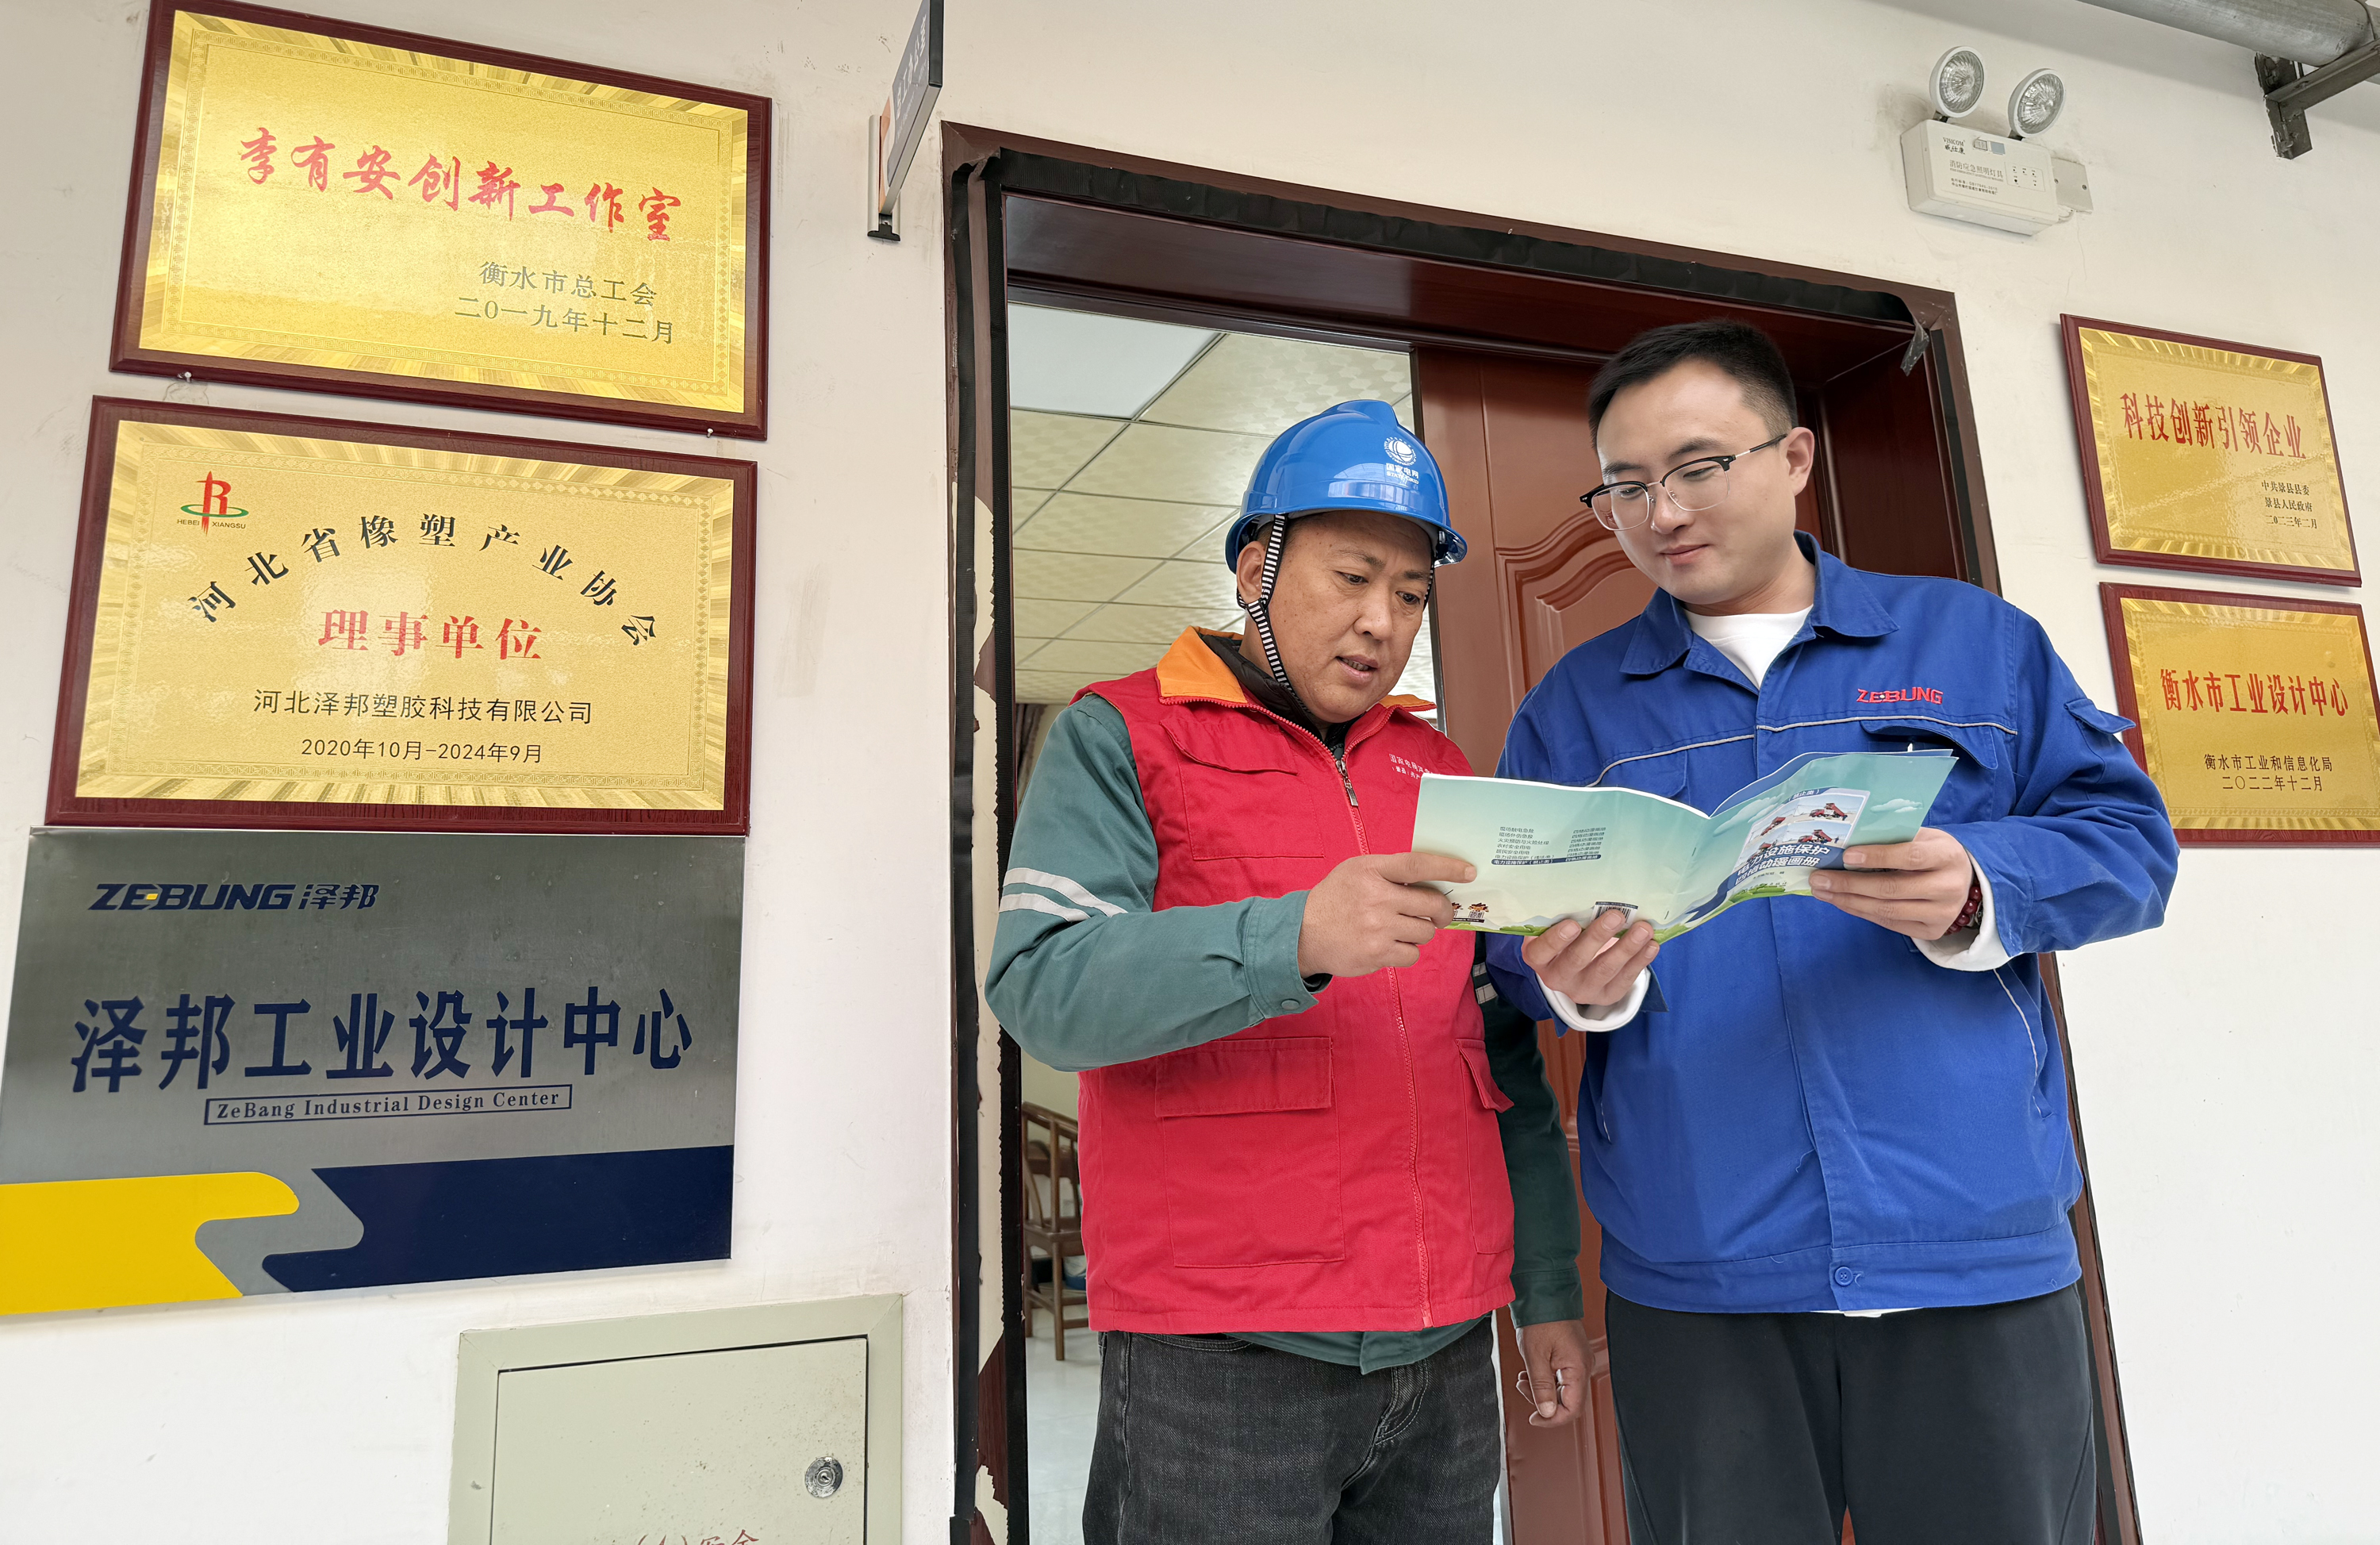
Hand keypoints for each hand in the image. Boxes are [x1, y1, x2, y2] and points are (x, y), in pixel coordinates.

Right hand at [1296, 852, 1472, 977]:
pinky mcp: (1377, 954)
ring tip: (1401, 929)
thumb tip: (1434, 879)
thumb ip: (1390, 871)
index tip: (1469, 872)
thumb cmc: (1336, 899)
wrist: (1303, 934)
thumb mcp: (1356, 871)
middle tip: (1440, 914)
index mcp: (1371, 870)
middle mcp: (1376, 898)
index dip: (1447, 867)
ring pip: (1426, 932)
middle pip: (1431, 903)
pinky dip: (1407, 951)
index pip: (1418, 865)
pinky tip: (1391, 945)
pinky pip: (1413, 954)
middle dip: (1443, 911)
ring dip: (1421, 931)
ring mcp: (1377, 928)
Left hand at [1516, 1318, 1589, 1426]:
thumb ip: (1541, 1387)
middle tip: (1523, 1388)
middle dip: (1543, 1401)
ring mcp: (1579, 1362)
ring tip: (1523, 1379)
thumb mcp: (1535, 1356)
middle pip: (1567, 1402)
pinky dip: (1545, 1380)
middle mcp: (1583, 1367)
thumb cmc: (1541, 1319)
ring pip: (1563, 1391)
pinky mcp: (1572, 1357)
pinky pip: (1561, 1378)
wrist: (1545, 1295)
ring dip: (1541, 1390)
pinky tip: (1531, 1373)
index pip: (1572, 1410)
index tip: (1534, 1419)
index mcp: (1578, 1369)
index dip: (1552, 1419)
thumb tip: (1546, 1413)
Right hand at [1520, 909, 1658, 1006]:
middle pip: (1577, 959)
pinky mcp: (1607, 995)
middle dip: (1598, 937)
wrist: (1575, 968)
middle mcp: (1558, 978)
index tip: (1572, 924)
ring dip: (1627, 947)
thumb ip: (1563, 916)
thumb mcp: (1555, 928)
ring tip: (1643, 929)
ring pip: (1605, 969)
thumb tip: (1589, 890)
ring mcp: (1583, 990)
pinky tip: (1651, 945)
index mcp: (1539, 959)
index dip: (1556, 940)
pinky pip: (1625, 979)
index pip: (1542, 951)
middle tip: (1616, 916)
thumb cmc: (1565, 937)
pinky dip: (1640, 960)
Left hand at [1808, 827, 1974, 940]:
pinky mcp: (1931, 931)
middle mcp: (1949, 887)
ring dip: (1849, 901)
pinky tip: (1841, 902)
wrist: (1964, 881)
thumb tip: (1847, 840)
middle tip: (1820, 878)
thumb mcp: (1923, 837)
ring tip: (1822, 891)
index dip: (1878, 857)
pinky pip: (1889, 923)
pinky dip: (1861, 912)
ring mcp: (1942, 913)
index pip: (1911, 856)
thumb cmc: (1934, 853)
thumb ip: (1894, 837)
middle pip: (1892, 889)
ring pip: (1887, 910)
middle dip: (1850, 884)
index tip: (1846, 856)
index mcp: (1947, 856)